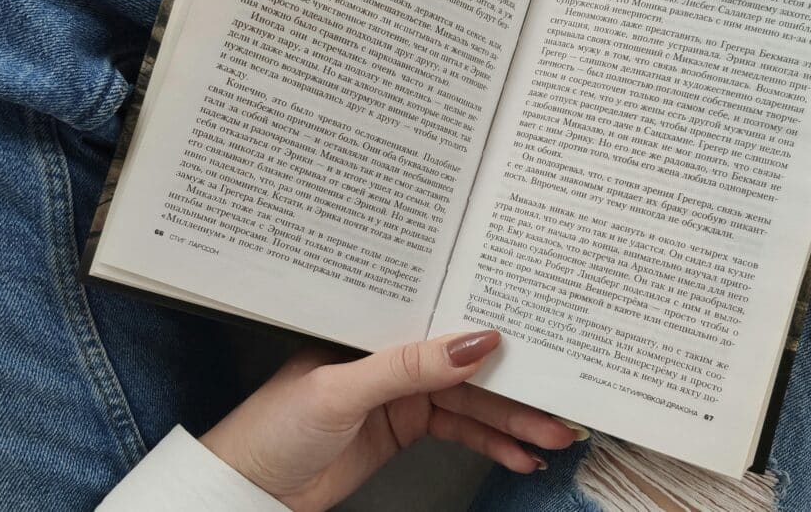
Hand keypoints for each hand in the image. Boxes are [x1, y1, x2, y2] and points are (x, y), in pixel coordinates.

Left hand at [200, 330, 582, 510]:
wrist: (251, 485)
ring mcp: (403, 394)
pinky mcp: (406, 427)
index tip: (539, 346)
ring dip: (511, 422)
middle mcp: (395, 355)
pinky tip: (518, 454)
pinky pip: (459, 431)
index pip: (444, 324)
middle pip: (467, 369)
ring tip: (552, 437)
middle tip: (560, 407)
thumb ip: (407, 367)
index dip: (491, 334)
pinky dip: (490, 443)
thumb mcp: (341, 389)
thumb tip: (474, 341)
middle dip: (514, 390)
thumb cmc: (276, 424)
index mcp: (377, 328)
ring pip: (470, 404)